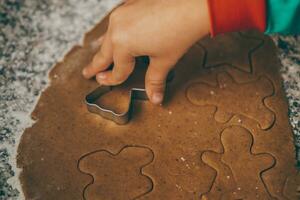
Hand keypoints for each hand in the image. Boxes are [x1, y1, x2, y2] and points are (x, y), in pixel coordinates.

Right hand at [82, 0, 209, 103]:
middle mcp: (117, 27)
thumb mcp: (164, 60)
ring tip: (100, 57)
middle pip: (104, 52)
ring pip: (109, 36)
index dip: (112, 79)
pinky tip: (119, 36)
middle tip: (87, 73)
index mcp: (122, 44)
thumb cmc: (180, 31)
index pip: (117, 69)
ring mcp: (123, 13)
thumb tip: (155, 99)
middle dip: (96, 65)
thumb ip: (155, 80)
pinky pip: (118, 23)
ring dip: (105, 48)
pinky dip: (116, 34)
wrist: (193, 4)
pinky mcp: (130, 4)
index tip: (104, 82)